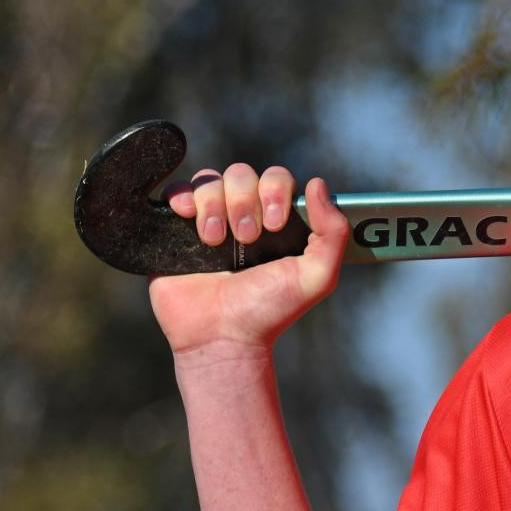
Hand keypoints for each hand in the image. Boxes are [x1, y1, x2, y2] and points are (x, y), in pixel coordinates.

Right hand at [148, 164, 348, 357]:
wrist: (222, 337)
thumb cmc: (270, 311)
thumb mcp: (317, 276)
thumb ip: (333, 232)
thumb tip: (318, 184)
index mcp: (276, 221)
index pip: (277, 179)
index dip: (276, 190)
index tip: (275, 223)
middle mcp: (242, 215)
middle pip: (241, 174)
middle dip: (244, 201)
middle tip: (247, 238)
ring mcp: (208, 221)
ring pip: (209, 180)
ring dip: (214, 205)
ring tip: (215, 241)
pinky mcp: (176, 231)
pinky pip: (176, 192)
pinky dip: (181, 196)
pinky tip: (188, 216)